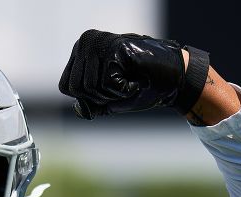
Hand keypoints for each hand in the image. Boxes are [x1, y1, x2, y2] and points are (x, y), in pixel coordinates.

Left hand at [58, 30, 205, 119]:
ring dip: (112, 94)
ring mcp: (101, 43)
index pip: (66, 86)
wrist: (174, 79)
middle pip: (76, 88)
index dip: (87, 98)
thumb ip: (90, 103)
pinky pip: (107, 84)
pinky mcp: (115, 48)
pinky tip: (135, 79)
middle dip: (100, 97)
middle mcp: (87, 42)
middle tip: (121, 87)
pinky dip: (123, 90)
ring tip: (129, 81)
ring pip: (90, 87)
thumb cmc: (142, 87)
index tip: (108, 91)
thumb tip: (79, 109)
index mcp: (81, 51)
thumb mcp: (109, 99)